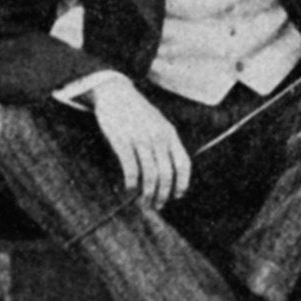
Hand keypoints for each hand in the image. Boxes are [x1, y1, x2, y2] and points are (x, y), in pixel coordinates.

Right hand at [89, 77, 191, 209]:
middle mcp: (159, 138)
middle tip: (157, 206)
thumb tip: (169, 170)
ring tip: (144, 203)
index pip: (183, 163)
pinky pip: (131, 168)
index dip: (182, 182)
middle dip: (163, 194)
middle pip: (167, 173)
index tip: (178, 196)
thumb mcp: (159, 124)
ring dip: (148, 193)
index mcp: (170, 134)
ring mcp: (141, 139)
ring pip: (150, 174)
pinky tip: (129, 190)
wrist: (116, 94)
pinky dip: (132, 183)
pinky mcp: (123, 142)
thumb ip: (166, 143)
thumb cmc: (138, 113)